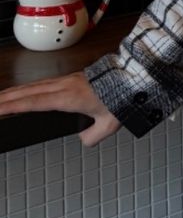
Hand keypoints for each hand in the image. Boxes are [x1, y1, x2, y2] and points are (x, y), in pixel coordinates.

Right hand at [0, 72, 120, 146]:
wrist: (135, 77)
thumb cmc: (123, 98)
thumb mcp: (109, 124)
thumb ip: (93, 136)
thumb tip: (84, 140)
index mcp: (70, 98)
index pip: (34, 102)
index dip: (13, 105)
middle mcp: (66, 86)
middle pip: (28, 91)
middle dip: (6, 97)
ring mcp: (68, 79)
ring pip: (35, 85)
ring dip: (15, 91)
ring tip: (1, 98)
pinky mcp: (72, 77)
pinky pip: (45, 82)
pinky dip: (30, 87)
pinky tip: (25, 91)